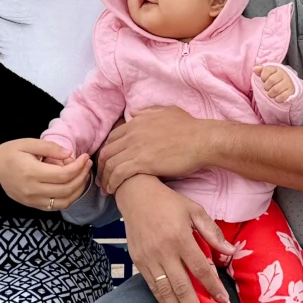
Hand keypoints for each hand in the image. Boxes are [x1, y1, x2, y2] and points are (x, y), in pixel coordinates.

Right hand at [0, 138, 91, 210]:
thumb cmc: (9, 153)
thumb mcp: (26, 143)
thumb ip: (49, 147)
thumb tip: (69, 154)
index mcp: (32, 173)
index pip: (63, 175)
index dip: (78, 166)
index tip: (84, 157)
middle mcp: (33, 190)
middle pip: (67, 189)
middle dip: (82, 176)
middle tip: (88, 164)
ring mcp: (33, 201)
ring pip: (64, 202)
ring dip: (79, 190)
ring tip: (84, 175)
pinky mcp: (33, 205)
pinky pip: (56, 207)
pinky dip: (69, 198)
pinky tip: (73, 186)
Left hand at [99, 106, 214, 192]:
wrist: (201, 140)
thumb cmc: (188, 127)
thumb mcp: (166, 111)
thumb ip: (147, 112)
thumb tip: (134, 113)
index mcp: (136, 122)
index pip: (112, 138)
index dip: (106, 152)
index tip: (107, 163)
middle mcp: (132, 134)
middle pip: (107, 152)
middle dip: (101, 167)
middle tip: (102, 178)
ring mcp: (136, 148)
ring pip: (110, 164)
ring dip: (105, 178)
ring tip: (106, 188)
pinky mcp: (142, 163)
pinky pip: (119, 174)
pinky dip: (112, 183)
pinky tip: (113, 190)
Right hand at [115, 176, 232, 302]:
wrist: (135, 194)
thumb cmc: (168, 202)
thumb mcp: (194, 210)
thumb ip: (212, 232)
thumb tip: (231, 251)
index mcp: (180, 237)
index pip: (200, 268)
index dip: (212, 286)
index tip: (223, 301)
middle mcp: (164, 251)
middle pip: (181, 287)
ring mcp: (149, 258)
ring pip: (165, 292)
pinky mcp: (138, 262)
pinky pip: (152, 287)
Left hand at [255, 64, 293, 102]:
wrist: (288, 86)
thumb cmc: (275, 79)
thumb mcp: (268, 73)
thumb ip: (260, 70)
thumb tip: (255, 69)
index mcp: (276, 69)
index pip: (267, 70)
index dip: (263, 76)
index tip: (263, 80)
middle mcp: (283, 75)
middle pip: (271, 80)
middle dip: (266, 87)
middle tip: (267, 89)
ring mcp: (288, 83)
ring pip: (276, 89)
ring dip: (271, 94)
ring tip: (271, 94)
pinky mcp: (291, 92)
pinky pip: (282, 96)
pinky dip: (277, 99)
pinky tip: (276, 98)